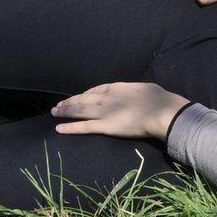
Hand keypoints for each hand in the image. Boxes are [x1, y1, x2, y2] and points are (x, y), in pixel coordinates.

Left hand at [52, 82, 190, 139]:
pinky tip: (59, 128)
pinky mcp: (105, 126)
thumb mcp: (145, 88)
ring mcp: (104, 112)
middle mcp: (106, 98)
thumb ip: (133, 92)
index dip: (84, 94)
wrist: (161, 111)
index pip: (95, 90)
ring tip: (54, 113)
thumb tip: (134, 94)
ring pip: (79, 111)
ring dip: (65, 111)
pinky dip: (70, 127)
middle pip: (82, 99)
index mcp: (116, 87)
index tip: (78, 97)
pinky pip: (83, 126)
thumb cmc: (159, 99)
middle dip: (69, 102)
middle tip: (58, 105)